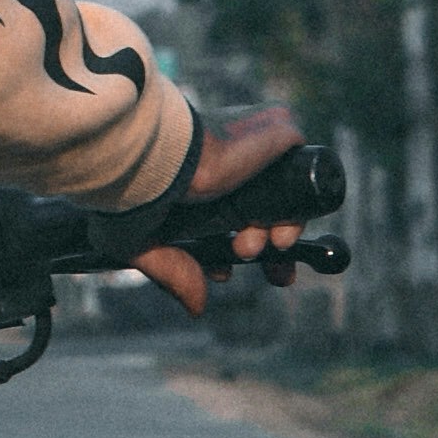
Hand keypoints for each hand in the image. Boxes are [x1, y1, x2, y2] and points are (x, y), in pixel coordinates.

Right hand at [136, 109, 327, 316]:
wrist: (151, 160)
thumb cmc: (133, 193)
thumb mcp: (146, 243)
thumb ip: (174, 272)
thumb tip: (197, 307)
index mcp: (201, 178)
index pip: (235, 211)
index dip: (246, 244)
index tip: (236, 269)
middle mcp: (230, 159)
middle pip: (268, 206)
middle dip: (274, 247)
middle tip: (274, 274)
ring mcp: (254, 142)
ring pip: (284, 195)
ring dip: (278, 232)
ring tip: (250, 246)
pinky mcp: (275, 130)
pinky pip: (304, 170)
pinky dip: (299, 205)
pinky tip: (279, 230)